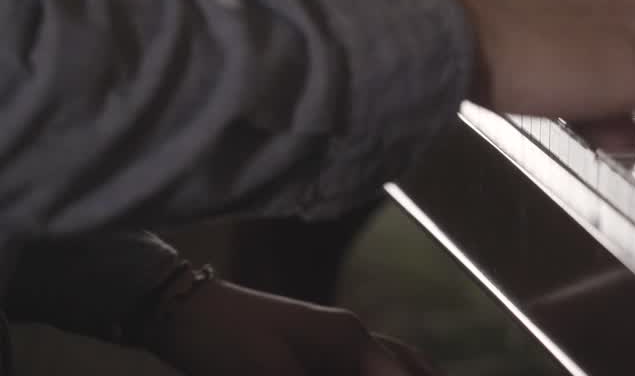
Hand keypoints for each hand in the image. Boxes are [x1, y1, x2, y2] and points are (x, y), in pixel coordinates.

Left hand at [151, 280, 439, 375]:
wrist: (180, 310)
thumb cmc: (222, 341)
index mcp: (348, 338)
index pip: (399, 374)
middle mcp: (350, 335)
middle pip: (406, 362)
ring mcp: (332, 338)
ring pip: (389, 360)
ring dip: (409, 373)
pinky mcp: (311, 349)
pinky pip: (363, 364)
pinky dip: (383, 372)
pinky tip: (383, 374)